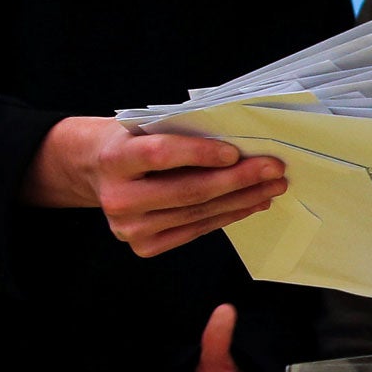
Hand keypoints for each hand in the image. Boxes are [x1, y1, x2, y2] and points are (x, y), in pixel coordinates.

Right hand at [24, 116, 287, 255]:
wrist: (97, 169)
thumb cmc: (131, 140)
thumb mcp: (145, 125)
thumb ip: (181, 131)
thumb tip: (240, 142)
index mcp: (115, 159)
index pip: (161, 155)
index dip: (200, 153)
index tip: (236, 152)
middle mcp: (119, 198)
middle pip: (189, 190)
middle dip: (239, 180)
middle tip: (274, 169)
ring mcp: (130, 228)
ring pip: (199, 213)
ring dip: (242, 199)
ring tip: (272, 186)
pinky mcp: (144, 246)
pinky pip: (196, 229)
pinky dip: (228, 216)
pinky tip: (251, 203)